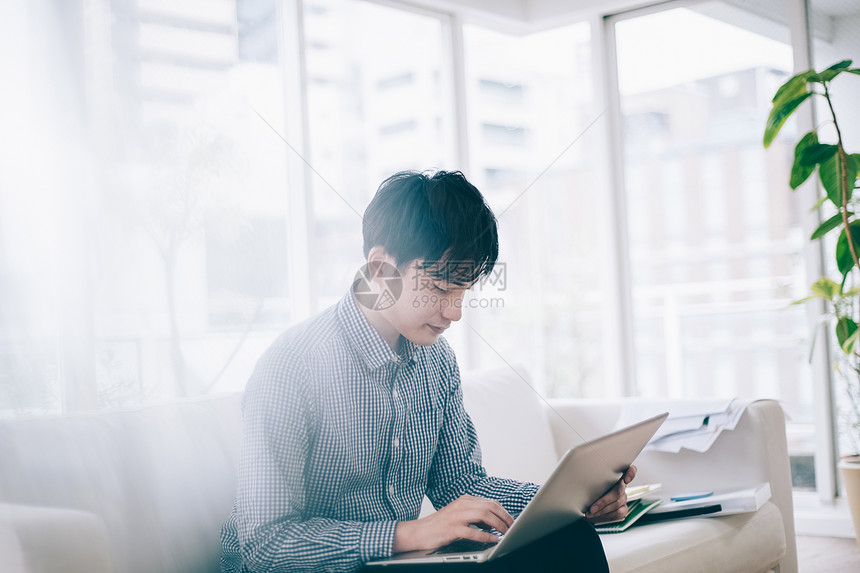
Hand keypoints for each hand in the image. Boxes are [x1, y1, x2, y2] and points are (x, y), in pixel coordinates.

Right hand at [393, 495, 513, 552]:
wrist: (420, 531)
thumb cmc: (440, 525)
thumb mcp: (459, 514)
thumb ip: (475, 515)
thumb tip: (493, 522)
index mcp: (465, 500)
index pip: (490, 502)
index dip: (503, 511)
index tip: (511, 520)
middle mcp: (462, 505)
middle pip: (490, 507)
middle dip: (504, 517)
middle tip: (512, 527)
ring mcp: (457, 516)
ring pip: (484, 516)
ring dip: (498, 525)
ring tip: (505, 533)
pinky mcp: (452, 529)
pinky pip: (473, 531)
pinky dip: (485, 535)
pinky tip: (493, 539)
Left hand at [585, 465, 636, 521]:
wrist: (588, 504)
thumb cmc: (588, 489)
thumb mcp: (589, 480)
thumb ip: (591, 475)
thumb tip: (579, 469)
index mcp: (615, 475)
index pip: (630, 470)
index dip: (631, 473)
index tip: (626, 479)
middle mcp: (622, 486)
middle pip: (618, 491)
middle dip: (604, 501)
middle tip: (592, 508)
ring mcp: (623, 498)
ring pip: (617, 504)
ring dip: (602, 511)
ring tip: (590, 514)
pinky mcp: (623, 509)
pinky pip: (617, 513)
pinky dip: (605, 516)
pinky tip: (596, 516)